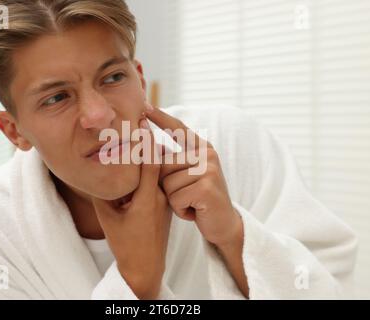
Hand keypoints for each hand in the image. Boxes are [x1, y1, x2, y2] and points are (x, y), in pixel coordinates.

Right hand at [91, 119, 171, 299]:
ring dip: (150, 152)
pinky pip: (159, 179)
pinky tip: (142, 156)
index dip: (145, 138)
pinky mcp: (166, 203)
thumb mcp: (106, 217)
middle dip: (148, 139)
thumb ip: (101, 191)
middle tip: (140, 117)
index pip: (150, 161)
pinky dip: (151, 165)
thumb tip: (93, 168)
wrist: (146, 266)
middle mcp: (161, 196)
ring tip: (140, 132)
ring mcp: (165, 199)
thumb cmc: (124, 244)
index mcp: (147, 199)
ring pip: (159, 169)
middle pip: (157, 161)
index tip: (140, 118)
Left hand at [146, 106, 242, 247]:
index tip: (146, 106)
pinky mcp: (207, 188)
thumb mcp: (187, 176)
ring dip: (174, 200)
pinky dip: (180, 210)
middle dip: (166, 186)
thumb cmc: (199, 200)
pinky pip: (175, 198)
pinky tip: (194, 211)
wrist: (223, 224)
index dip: (161, 118)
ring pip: (167, 184)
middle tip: (185, 196)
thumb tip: (148, 147)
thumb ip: (173, 161)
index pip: (178, 129)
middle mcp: (207, 154)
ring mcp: (209, 170)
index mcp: (202, 148)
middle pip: (163, 164)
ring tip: (191, 203)